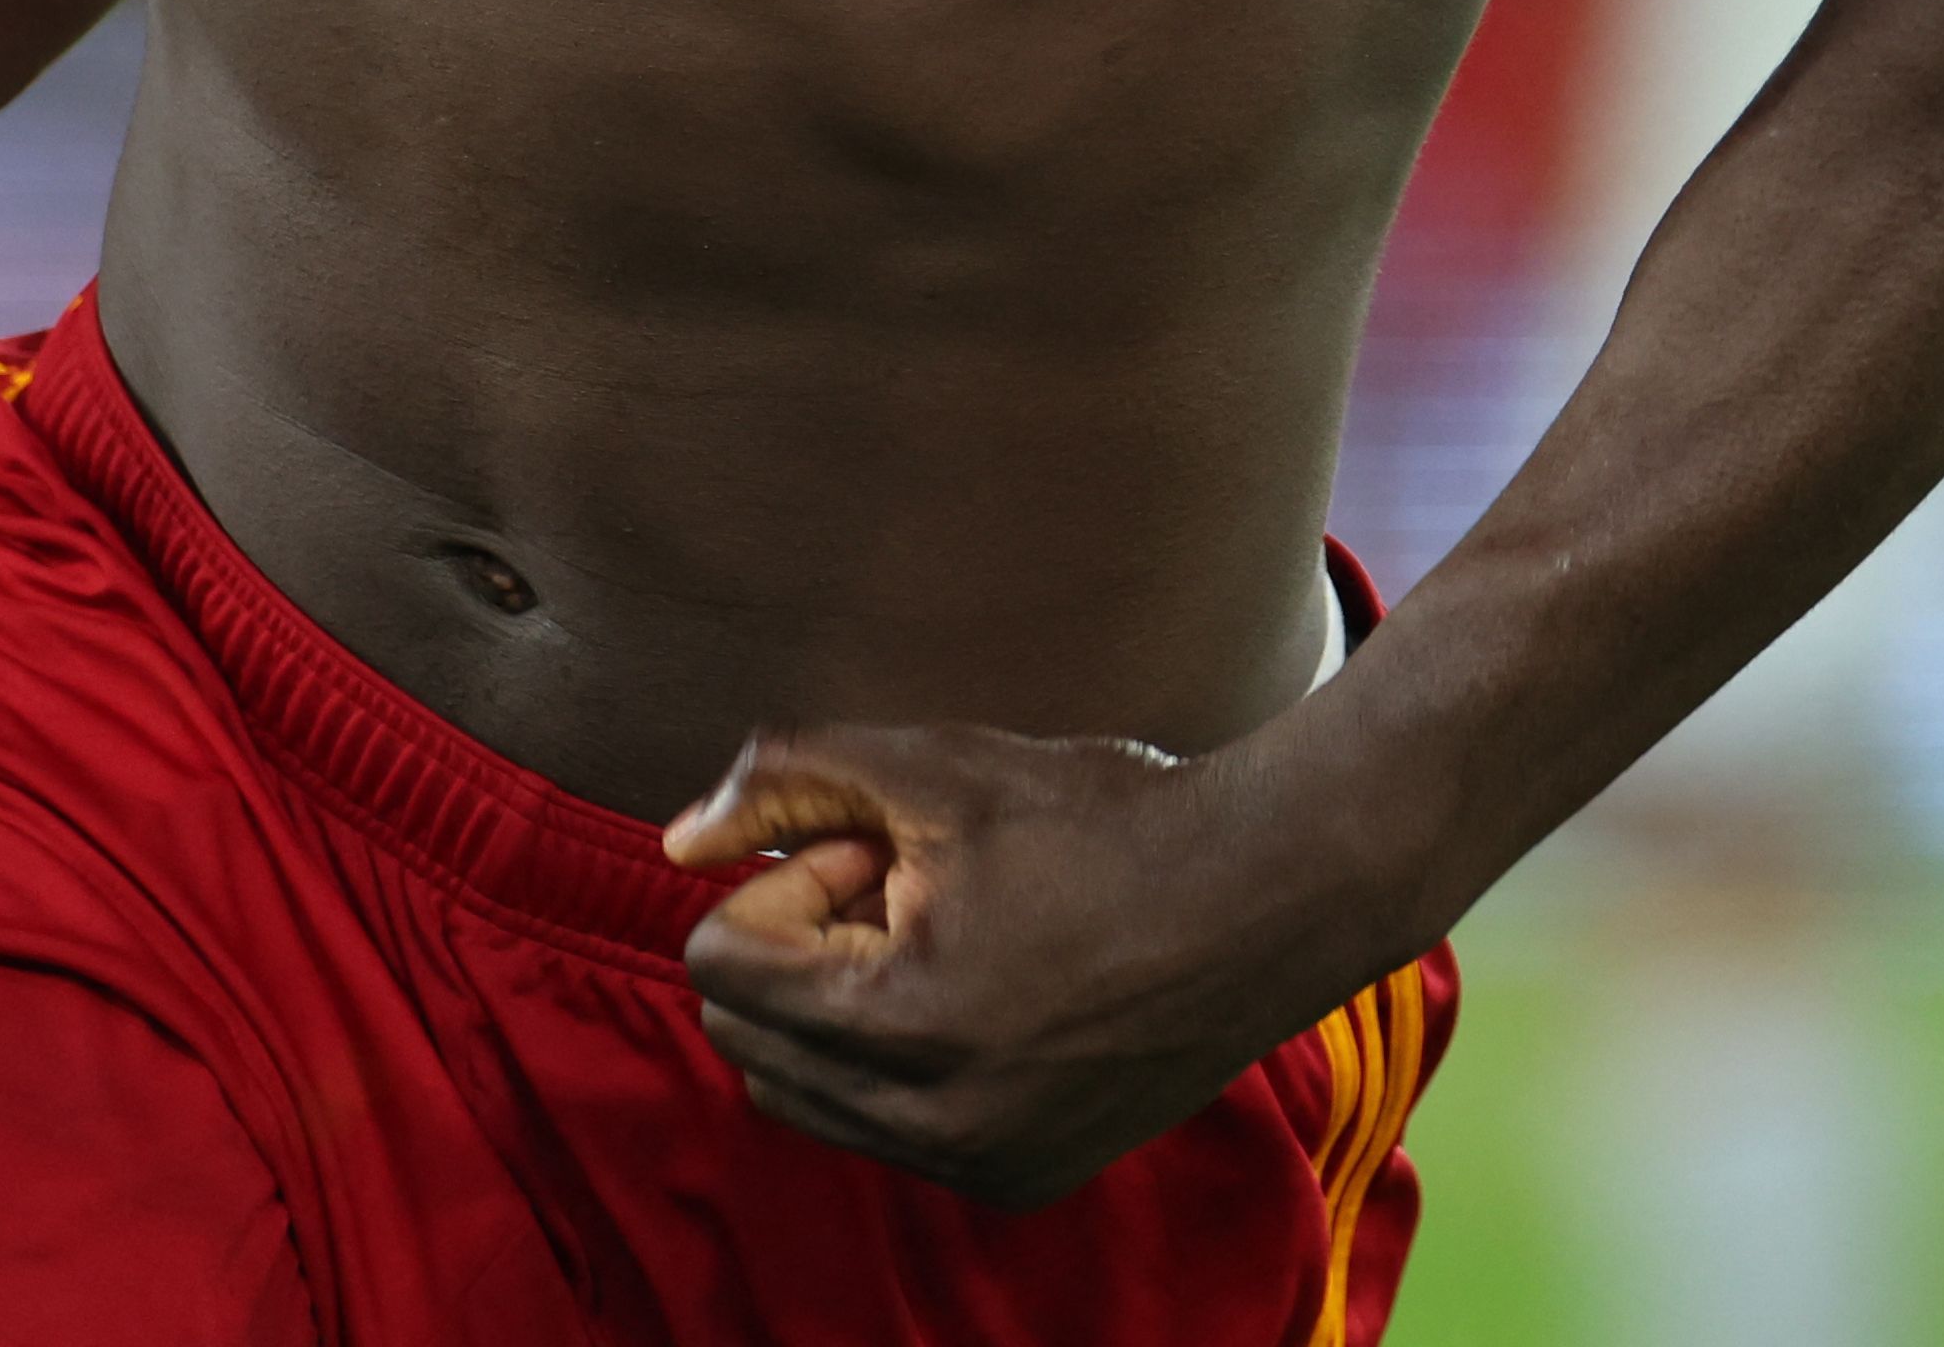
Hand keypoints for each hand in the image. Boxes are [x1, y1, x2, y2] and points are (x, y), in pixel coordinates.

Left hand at [663, 721, 1377, 1208]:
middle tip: (913, 887)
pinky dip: (901, 1065)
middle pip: (750, 1039)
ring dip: (845, 1009)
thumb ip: (784, 781)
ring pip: (808, 1097)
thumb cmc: (1103, 814)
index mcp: (900, 1020)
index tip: (879, 849)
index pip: (722, 965)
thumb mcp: (932, 764)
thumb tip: (675, 842)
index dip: (787, 881)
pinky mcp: (1021, 1178)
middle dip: (806, 950)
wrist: (1268, 893)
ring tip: (952, 937)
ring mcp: (979, 1162)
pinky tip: (994, 990)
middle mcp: (932, 1121)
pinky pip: (888, 1133)